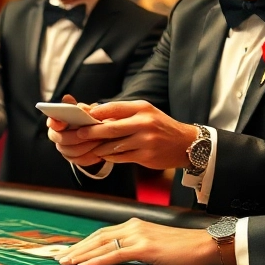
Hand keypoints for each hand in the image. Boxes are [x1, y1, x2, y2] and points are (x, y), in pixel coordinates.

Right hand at [46, 95, 105, 165]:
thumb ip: (78, 107)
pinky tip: (100, 152)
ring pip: (71, 151)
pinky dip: (91, 156)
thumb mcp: (86, 111)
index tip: (61, 122)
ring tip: (98, 141)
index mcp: (57, 122)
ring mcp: (64, 149)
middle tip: (89, 133)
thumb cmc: (88, 119)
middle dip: (76, 136)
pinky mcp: (74, 159)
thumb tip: (67, 98)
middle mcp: (57, 136)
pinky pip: (80, 160)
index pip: (51, 123)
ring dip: (86, 146)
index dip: (54, 123)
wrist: (96, 134)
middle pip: (61, 139)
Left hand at [57, 219, 220, 264]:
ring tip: (65, 264)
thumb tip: (121, 258)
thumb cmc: (183, 250)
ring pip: (101, 244)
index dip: (83, 243)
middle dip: (76, 249)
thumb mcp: (155, 245)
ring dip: (81, 255)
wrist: (205, 246)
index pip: (101, 233)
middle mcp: (133, 226)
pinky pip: (115, 254)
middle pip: (96, 237)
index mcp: (134, 225)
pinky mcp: (145, 248)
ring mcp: (138, 236)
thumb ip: (138, 248)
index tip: (68, 253)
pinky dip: (97, 260)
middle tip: (59, 259)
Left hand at [66, 100, 197, 169]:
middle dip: (92, 132)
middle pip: (111, 128)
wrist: (186, 143)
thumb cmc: (160, 126)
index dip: (96, 113)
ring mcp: (145, 141)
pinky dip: (110, 156)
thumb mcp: (146, 112)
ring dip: (100, 147)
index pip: (113, 108)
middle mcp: (144, 123)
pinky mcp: (146, 156)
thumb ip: (124, 113)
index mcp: (142, 109)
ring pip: (114, 145)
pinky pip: (121, 157)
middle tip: (79, 134)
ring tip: (90, 147)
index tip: (83, 116)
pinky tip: (104, 155)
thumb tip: (97, 114)